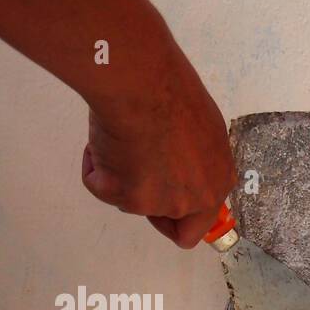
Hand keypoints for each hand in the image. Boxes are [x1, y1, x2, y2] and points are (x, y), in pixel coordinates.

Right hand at [81, 55, 235, 248]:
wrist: (141, 83)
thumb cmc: (173, 93)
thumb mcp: (203, 130)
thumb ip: (197, 160)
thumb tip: (184, 167)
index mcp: (216, 184)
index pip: (196, 226)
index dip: (175, 217)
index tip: (160, 204)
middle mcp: (191, 201)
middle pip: (160, 216)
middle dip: (142, 193)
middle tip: (132, 159)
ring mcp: (158, 202)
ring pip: (126, 199)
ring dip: (118, 172)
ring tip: (121, 133)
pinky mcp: (124, 196)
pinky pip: (97, 186)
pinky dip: (94, 164)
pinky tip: (103, 137)